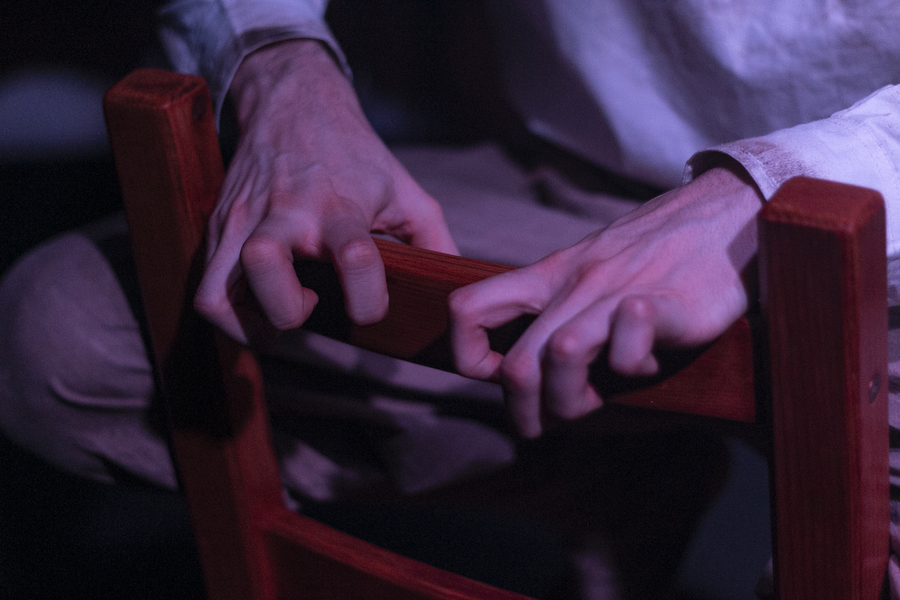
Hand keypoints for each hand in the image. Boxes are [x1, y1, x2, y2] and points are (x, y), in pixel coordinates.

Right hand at [194, 40, 457, 343]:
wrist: (293, 102)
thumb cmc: (356, 155)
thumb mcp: (406, 190)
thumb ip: (435, 240)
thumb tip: (454, 288)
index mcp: (340, 206)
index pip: (356, 258)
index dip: (368, 300)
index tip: (369, 308)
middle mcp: (286, 212)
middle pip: (265, 268)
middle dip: (289, 312)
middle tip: (312, 307)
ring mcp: (244, 220)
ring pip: (216, 288)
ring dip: (247, 323)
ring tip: (278, 314)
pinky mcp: (218, 226)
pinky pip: (203, 287)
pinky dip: (227, 313)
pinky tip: (259, 303)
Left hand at [449, 164, 762, 436]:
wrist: (723, 217)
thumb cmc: (652, 252)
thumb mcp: (585, 269)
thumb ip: (552, 308)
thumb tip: (518, 366)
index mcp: (547, 276)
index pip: (467, 308)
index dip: (468, 355)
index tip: (496, 376)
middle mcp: (574, 285)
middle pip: (517, 365)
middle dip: (525, 411)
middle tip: (547, 422)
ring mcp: (617, 293)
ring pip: (562, 355)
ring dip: (575, 397)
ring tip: (601, 396)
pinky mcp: (667, 304)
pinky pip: (629, 347)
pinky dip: (635, 369)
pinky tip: (649, 361)